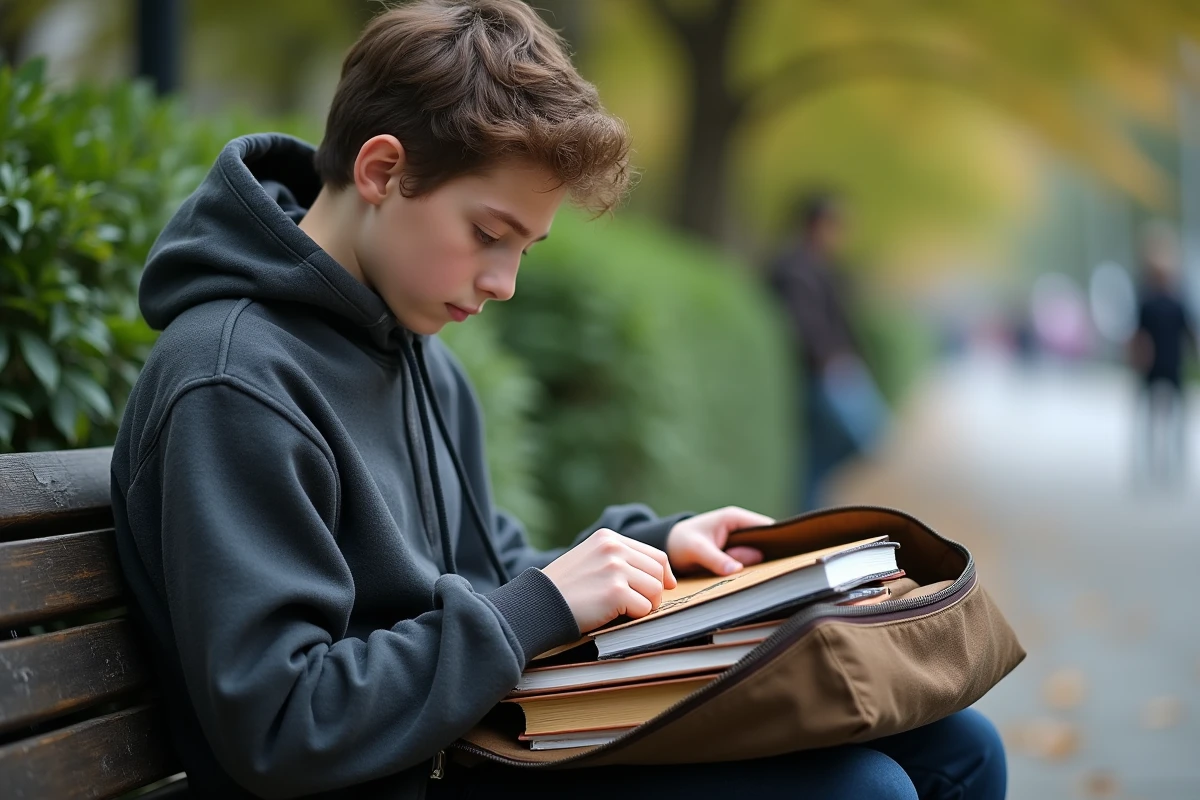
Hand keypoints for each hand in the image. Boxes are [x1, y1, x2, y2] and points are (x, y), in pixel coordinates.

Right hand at [541, 529, 676, 633]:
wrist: (539, 603)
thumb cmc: (565, 587)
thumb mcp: (590, 558)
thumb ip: (619, 559)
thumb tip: (662, 576)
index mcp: (608, 538)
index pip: (654, 554)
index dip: (664, 574)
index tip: (666, 586)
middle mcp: (614, 548)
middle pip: (658, 572)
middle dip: (654, 592)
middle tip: (639, 605)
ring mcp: (615, 569)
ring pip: (655, 590)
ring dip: (646, 605)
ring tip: (625, 610)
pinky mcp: (615, 592)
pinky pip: (644, 608)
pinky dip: (635, 617)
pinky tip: (616, 616)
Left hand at [666, 506, 773, 575]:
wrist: (669, 546)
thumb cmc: (681, 542)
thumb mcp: (696, 550)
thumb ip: (715, 559)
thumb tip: (737, 570)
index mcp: (735, 518)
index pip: (767, 527)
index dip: (780, 540)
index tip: (790, 557)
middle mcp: (741, 528)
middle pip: (767, 543)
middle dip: (771, 558)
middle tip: (776, 575)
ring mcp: (739, 542)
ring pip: (759, 556)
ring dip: (760, 567)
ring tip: (765, 581)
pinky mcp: (735, 555)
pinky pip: (749, 564)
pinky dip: (751, 572)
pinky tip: (753, 583)